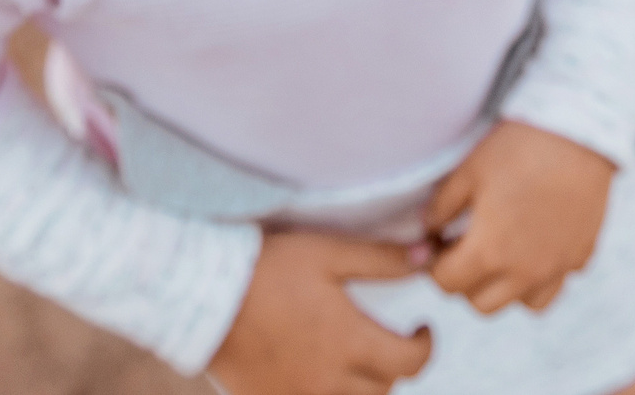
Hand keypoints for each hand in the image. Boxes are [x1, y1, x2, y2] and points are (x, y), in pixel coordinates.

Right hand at [207, 231, 433, 394]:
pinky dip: (326, 394)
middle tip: (383, 339)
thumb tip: (429, 258)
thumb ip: (382, 260)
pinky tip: (317, 372)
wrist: (204, 295)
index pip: (411, 362)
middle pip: (384, 388)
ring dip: (362, 386)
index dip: (426, 346)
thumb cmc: (268, 269)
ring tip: (353, 359)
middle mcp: (330, 380)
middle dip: (393, 365)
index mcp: (350, 343)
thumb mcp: (328, 254)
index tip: (421, 329)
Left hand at [423, 120, 614, 314]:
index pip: (447, 284)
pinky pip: (558, 281)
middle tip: (467, 247)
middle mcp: (524, 271)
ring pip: (525, 304)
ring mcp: (557, 267)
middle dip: (467, 281)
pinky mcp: (581, 255)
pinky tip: (539, 242)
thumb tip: (427, 230)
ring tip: (505, 252)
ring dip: (508, 287)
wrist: (579, 132)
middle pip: (482, 305)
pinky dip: (545, 274)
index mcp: (489, 252)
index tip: (439, 243)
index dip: (435, 265)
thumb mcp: (468, 171)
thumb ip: (440, 207)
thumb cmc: (518, 148)